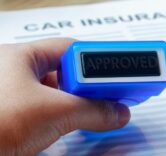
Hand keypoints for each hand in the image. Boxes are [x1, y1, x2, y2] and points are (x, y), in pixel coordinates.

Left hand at [0, 38, 129, 154]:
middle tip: (107, 94)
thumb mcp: (54, 112)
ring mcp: (15, 94)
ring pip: (57, 92)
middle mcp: (16, 71)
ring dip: (77, 102)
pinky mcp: (16, 114)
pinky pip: (48, 108)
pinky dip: (64, 115)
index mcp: (20, 56)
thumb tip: (117, 112)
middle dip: (87, 85)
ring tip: (94, 109)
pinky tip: (73, 122)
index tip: (112, 74)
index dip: (93, 60)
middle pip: (65, 71)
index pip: (69, 49)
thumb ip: (93, 111)